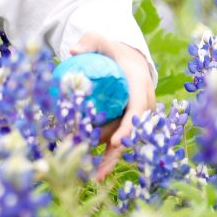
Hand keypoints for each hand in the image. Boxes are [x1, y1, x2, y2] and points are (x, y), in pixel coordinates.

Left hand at [69, 32, 155, 180]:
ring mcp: (136, 116)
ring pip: (125, 140)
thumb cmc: (113, 49)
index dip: (128, 128)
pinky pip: (117, 137)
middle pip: (133, 132)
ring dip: (110, 158)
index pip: (137, 110)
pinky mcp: (127, 121)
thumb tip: (74, 51)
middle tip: (100, 171)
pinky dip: (106, 152)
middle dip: (118, 152)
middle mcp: (143, 104)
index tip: (116, 142)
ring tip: (93, 176)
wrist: (128, 57)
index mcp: (140, 85)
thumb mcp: (101, 40)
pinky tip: (92, 168)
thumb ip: (89, 42)